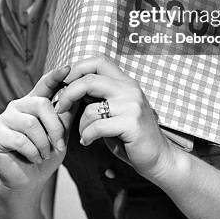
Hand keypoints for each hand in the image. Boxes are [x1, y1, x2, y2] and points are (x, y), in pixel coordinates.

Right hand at [0, 65, 74, 191]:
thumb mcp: (61, 134)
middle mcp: (18, 105)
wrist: (30, 180)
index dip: (56, 75)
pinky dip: (33, 152)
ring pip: (31, 124)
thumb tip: (78, 94)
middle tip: (59, 145)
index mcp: (34, 102)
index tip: (68, 68)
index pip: (45, 83)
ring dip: (44, 143)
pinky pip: (20, 139)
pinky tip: (34, 158)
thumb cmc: (46, 154)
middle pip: (41, 104)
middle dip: (55, 127)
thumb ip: (66, 115)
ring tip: (45, 154)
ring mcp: (5, 118)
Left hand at [55, 54, 175, 182]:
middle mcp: (129, 89)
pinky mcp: (131, 124)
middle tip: (61, 108)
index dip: (77, 68)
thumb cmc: (130, 135)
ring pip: (90, 108)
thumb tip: (71, 87)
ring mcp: (132, 105)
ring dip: (80, 125)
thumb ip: (98, 97)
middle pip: (89, 80)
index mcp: (125, 82)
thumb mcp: (114, 110)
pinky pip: (97, 127)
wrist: (158, 157)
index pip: (99, 61)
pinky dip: (87, 136)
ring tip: (84, 134)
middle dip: (69, 93)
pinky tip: (88, 141)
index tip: (64, 82)